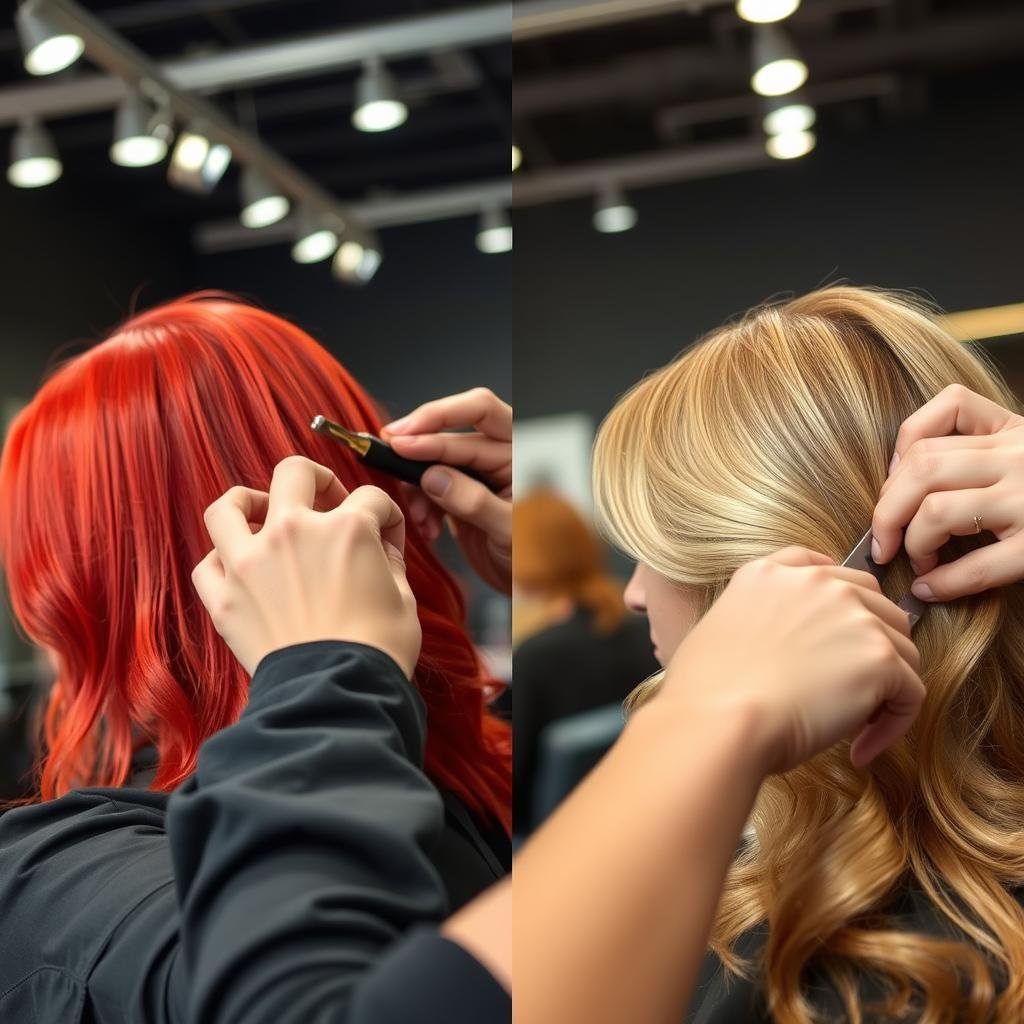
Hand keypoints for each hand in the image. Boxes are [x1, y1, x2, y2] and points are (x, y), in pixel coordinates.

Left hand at [192, 456, 420, 677]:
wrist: (338, 696)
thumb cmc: (379, 650)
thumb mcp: (403, 597)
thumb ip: (389, 559)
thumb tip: (381, 543)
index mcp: (346, 528)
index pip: (372, 500)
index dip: (386, 517)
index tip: (387, 537)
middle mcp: (294, 532)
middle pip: (295, 473)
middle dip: (317, 480)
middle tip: (327, 500)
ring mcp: (251, 562)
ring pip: (229, 506)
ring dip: (247, 502)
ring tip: (261, 511)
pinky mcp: (224, 599)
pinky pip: (207, 564)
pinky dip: (221, 561)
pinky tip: (240, 567)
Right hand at [380, 387, 511, 594]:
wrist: (531, 587)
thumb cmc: (534, 555)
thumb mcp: (509, 531)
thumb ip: (474, 502)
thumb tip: (434, 478)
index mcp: (520, 450)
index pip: (481, 412)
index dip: (439, 418)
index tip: (404, 437)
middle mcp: (499, 454)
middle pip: (450, 433)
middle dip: (417, 448)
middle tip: (387, 456)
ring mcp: (478, 473)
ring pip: (435, 460)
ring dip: (417, 485)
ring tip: (419, 517)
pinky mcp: (461, 493)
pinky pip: (431, 485)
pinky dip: (421, 503)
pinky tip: (427, 527)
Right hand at [654, 547, 923, 773]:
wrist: (720, 720)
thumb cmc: (707, 693)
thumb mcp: (719, 627)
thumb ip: (757, 617)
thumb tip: (785, 649)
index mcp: (769, 573)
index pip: (824, 568)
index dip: (841, 603)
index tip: (839, 635)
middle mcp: (816, 582)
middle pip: (876, 605)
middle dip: (873, 645)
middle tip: (853, 689)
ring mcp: (853, 616)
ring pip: (902, 648)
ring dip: (887, 687)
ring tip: (856, 726)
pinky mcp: (880, 657)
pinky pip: (910, 693)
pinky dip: (894, 724)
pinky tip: (860, 750)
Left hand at [871, 383, 1023, 600]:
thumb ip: (976, 450)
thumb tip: (897, 473)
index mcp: (1017, 432)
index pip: (943, 414)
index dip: (901, 454)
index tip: (892, 488)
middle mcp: (1022, 458)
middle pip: (922, 467)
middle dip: (887, 508)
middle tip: (883, 540)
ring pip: (936, 509)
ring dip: (912, 543)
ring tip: (917, 562)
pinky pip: (978, 565)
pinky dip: (943, 582)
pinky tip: (931, 590)